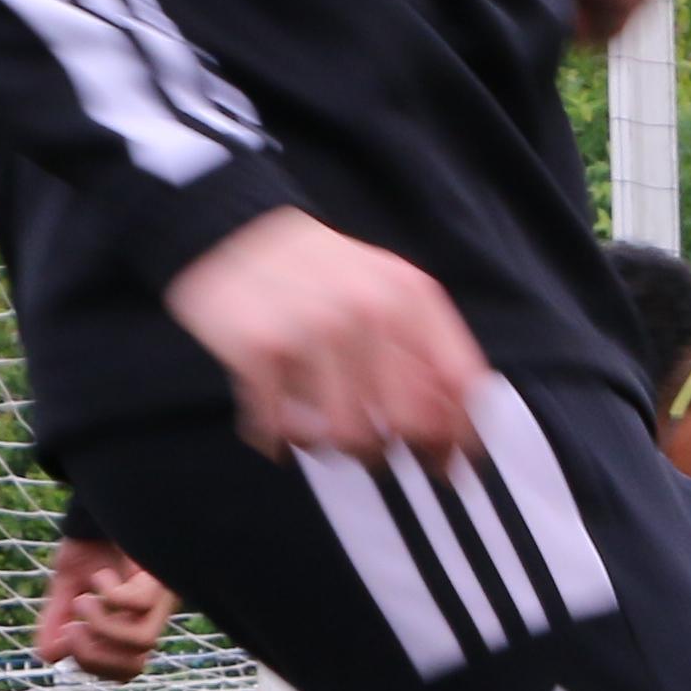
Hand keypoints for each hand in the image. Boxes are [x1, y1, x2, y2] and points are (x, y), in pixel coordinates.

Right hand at [36, 537, 180, 681]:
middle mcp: (152, 615)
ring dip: (100, 627)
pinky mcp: (162, 575)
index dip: (94, 667)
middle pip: (134, 666)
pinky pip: (139, 603)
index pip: (126, 669)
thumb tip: (47, 656)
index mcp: (132, 623)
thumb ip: (58, 618)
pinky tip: (101, 577)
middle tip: (70, 630)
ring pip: (142, 640)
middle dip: (92, 658)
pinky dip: (111, 596)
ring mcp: (161, 596)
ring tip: (82, 601)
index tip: (66, 638)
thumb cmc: (95, 540)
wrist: (105, 498)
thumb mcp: (69, 582)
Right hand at [168, 208, 488, 464]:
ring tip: (319, 430)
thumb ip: (426, 352)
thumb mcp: (386, 289)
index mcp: (409, 294)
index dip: (459, 435)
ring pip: (348, 436)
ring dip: (335, 446)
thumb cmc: (318, 272)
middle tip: (376, 452)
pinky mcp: (259, 347)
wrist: (231, 227)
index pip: (459, 383)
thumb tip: (454, 436)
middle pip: (407, 423)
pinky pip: (282, 428)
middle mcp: (367, 309)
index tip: (449, 463)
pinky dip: (282, 438)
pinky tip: (280, 423)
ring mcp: (312, 327)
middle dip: (396, 449)